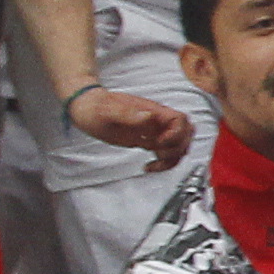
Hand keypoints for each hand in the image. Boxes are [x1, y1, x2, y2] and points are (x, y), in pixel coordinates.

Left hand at [69, 83, 194, 167]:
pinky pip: (165, 152)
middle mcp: (156, 121)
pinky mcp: (147, 140)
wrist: (87, 108)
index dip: (176, 134)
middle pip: (186, 133)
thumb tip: (150, 116)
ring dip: (172, 158)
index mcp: (152, 111)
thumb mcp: (108, 111)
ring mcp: (153, 130)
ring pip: (178, 145)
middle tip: (160, 155)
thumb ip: (129, 114)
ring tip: (154, 164)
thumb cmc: (96, 107)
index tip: (160, 143)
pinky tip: (149, 166)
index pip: (180, 120)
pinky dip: (163, 162)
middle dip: (178, 148)